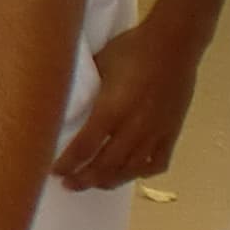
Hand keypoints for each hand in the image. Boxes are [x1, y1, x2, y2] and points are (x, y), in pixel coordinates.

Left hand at [54, 8, 211, 188]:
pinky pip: (157, 163)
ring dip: (110, 180)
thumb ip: (87, 86)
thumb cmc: (132, 49)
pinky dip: (142, 172)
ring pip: (130, 169)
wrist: (174, 44)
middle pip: (105, 165)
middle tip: (70, 184)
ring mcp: (155, 133)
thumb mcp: (101, 64)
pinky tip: (131, 172)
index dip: (68, 163)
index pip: (84, 147)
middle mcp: (133, 128)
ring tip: (95, 183)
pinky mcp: (172, 132)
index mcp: (111, 110)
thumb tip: (68, 96)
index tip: (54, 172)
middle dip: (84, 179)